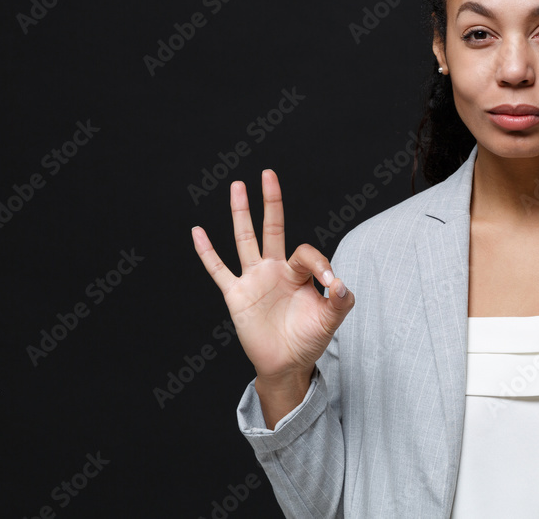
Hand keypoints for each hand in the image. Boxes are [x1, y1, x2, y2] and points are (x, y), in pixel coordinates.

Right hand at [191, 169, 354, 385]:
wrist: (287, 364)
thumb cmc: (309, 339)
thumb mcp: (331, 319)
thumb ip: (341, 300)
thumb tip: (341, 283)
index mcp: (298, 273)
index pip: (306, 253)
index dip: (321, 264)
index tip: (333, 284)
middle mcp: (275, 269)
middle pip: (272, 228)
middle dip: (271, 202)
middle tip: (268, 174)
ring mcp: (254, 279)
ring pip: (245, 239)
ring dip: (241, 213)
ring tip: (237, 185)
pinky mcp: (236, 295)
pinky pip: (218, 269)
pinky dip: (207, 251)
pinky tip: (197, 231)